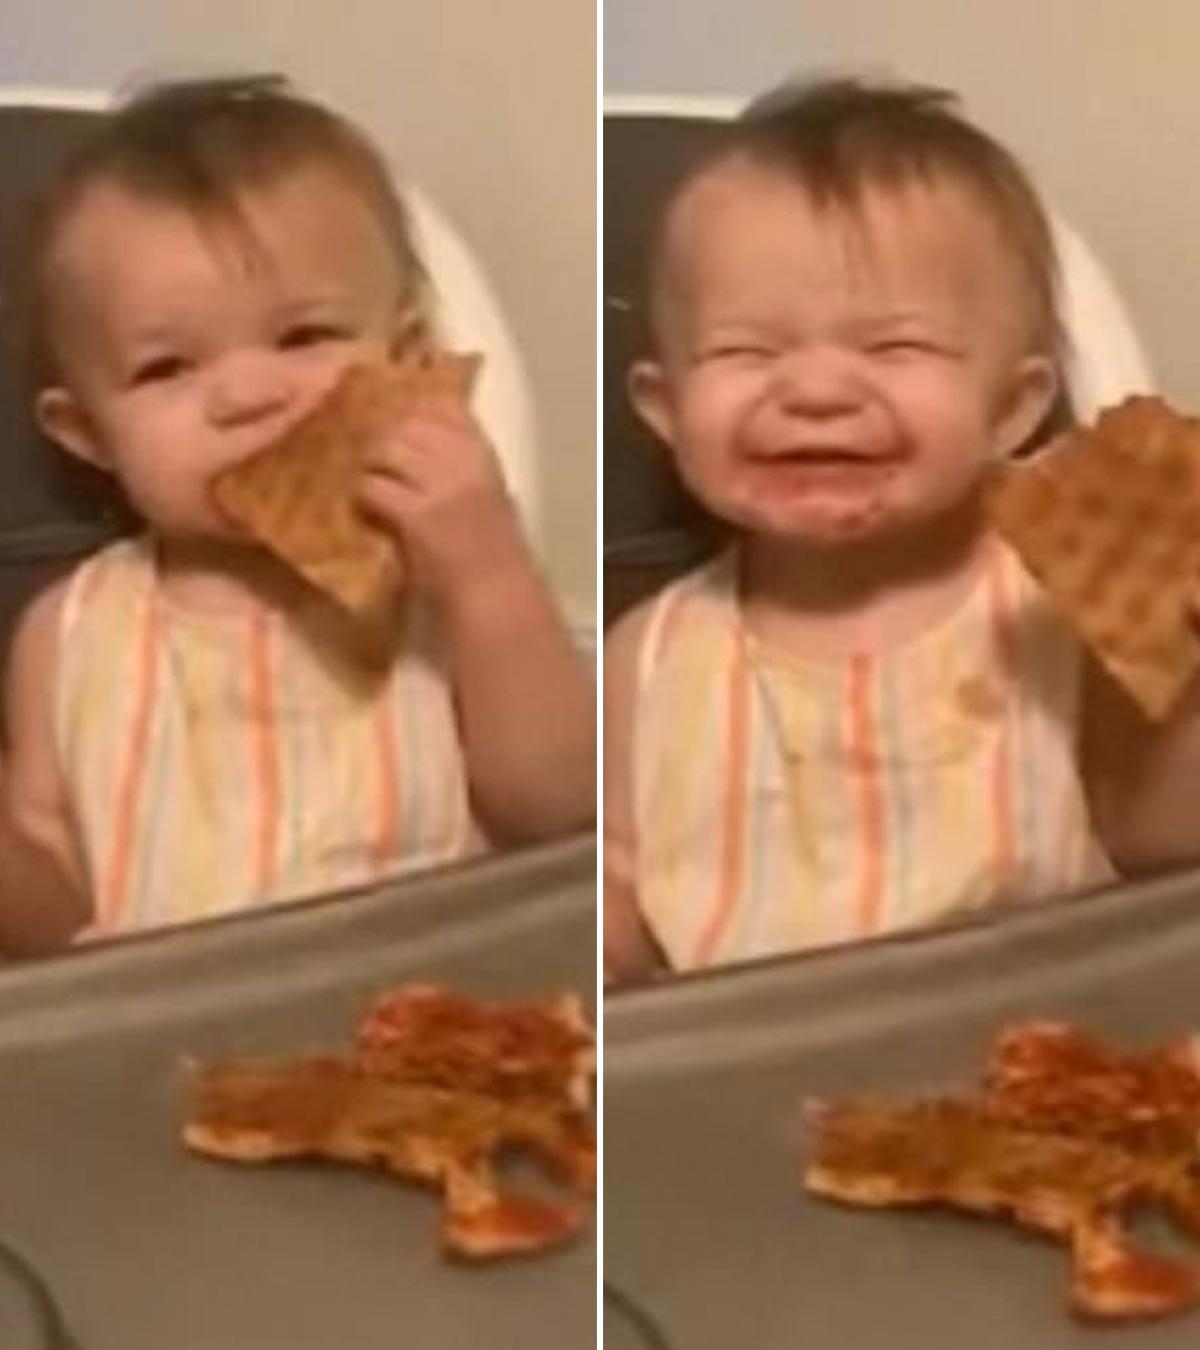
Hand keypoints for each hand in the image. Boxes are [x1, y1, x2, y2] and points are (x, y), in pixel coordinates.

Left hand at [356, 399, 525, 597]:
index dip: (407, 412)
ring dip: (365, 468)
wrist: (495, 598)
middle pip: (404, 423)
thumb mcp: (482, 494)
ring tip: (362, 487)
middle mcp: (466, 461)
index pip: (439, 407)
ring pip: (384, 450)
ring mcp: (442, 486)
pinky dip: (361, 500)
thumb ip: (453, 464)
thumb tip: (399, 439)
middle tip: (363, 460)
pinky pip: (372, 488)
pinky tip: (364, 514)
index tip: (389, 426)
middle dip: (378, 439)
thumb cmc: (489, 554)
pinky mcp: (418, 515)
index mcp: (483, 453)